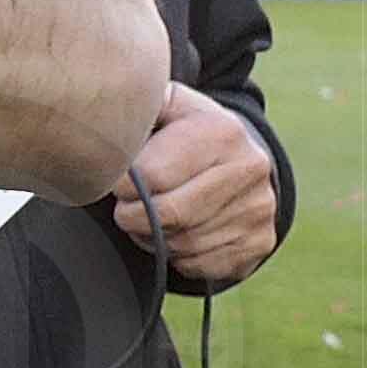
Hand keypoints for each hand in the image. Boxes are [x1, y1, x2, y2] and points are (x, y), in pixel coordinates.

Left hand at [120, 81, 281, 286]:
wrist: (242, 159)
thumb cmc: (187, 133)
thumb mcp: (170, 105)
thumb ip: (141, 103)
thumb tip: (107, 113)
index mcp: (222, 131)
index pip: (152, 176)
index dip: (120, 185)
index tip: (115, 182)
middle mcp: (249, 169)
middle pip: (167, 214)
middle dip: (132, 216)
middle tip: (124, 207)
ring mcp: (258, 208)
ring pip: (182, 243)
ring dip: (152, 238)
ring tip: (148, 218)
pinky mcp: (259, 242)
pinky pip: (200, 264)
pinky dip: (177, 256)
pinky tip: (174, 235)